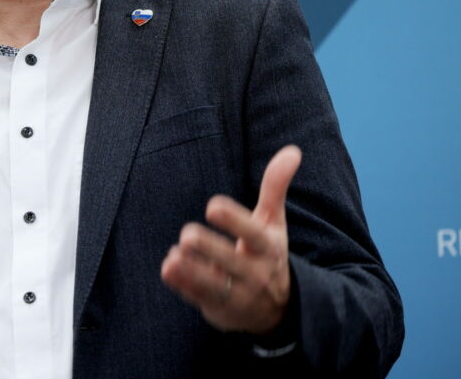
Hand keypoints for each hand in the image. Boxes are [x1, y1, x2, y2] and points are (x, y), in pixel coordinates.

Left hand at [160, 145, 301, 334]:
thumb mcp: (274, 222)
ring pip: (213, 286)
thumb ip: (275, 187)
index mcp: (267, 249)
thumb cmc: (268, 253)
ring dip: (192, 272)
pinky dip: (182, 285)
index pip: (253, 235)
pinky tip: (168, 267)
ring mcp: (237, 295)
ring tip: (174, 255)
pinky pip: (198, 299)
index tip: (213, 205)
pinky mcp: (218, 309)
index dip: (234, 221)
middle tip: (187, 234)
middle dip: (210, 249)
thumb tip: (293, 151)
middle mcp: (255, 274)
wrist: (278, 309)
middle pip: (231, 262)